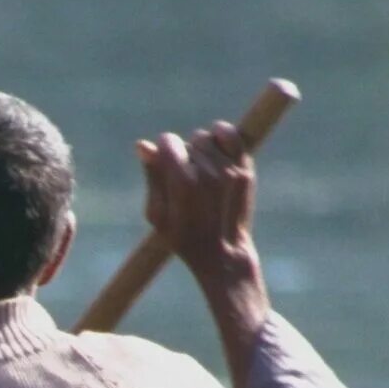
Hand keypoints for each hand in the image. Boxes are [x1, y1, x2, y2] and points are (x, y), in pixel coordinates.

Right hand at [135, 120, 257, 275]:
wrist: (222, 253)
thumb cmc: (182, 237)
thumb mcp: (157, 214)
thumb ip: (152, 177)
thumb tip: (143, 145)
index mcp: (183, 183)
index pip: (168, 141)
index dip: (162, 149)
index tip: (162, 162)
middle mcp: (209, 172)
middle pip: (187, 142)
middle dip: (182, 156)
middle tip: (184, 180)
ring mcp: (230, 169)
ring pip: (206, 138)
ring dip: (200, 149)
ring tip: (200, 169)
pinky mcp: (245, 168)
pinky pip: (231, 135)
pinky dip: (222, 135)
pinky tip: (215, 145)